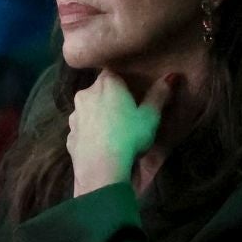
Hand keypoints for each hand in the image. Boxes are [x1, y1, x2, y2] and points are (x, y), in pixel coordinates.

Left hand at [67, 70, 176, 196]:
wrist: (101, 170)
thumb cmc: (129, 137)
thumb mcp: (150, 117)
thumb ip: (159, 95)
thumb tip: (172, 75)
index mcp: (107, 84)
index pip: (113, 72)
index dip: (122, 81)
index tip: (131, 93)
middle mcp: (85, 94)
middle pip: (99, 90)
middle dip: (109, 98)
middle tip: (124, 113)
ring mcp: (74, 115)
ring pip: (88, 109)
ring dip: (97, 115)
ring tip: (112, 131)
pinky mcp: (69, 135)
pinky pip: (82, 129)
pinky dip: (90, 133)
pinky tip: (100, 145)